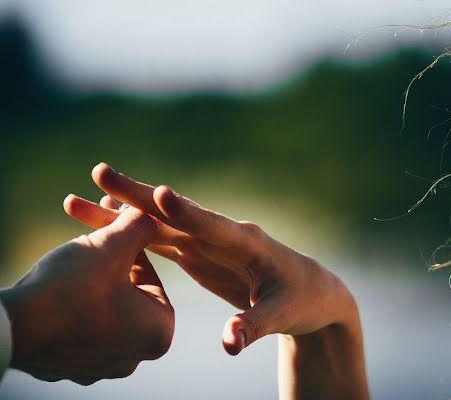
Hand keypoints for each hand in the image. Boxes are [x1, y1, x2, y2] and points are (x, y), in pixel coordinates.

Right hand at [0, 209, 173, 384]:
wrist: (11, 327)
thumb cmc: (72, 287)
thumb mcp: (113, 245)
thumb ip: (140, 226)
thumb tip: (152, 218)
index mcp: (157, 334)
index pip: (152, 280)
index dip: (134, 248)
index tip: (118, 227)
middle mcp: (131, 358)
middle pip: (127, 295)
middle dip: (113, 261)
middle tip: (98, 232)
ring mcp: (97, 366)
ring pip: (102, 307)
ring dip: (92, 278)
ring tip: (76, 252)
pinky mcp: (65, 365)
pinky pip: (77, 324)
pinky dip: (71, 301)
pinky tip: (56, 281)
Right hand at [64, 164, 358, 355]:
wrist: (310, 295)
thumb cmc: (302, 302)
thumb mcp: (283, 315)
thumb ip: (254, 326)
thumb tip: (227, 342)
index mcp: (247, 243)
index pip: (212, 225)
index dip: (186, 211)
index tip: (160, 193)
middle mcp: (223, 234)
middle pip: (175, 213)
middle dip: (139, 195)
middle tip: (101, 172)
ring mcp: (207, 241)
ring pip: (158, 224)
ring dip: (121, 213)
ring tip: (77, 202)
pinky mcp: (197, 252)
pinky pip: (157, 240)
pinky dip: (128, 233)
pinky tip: (97, 226)